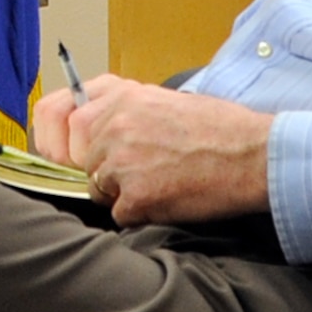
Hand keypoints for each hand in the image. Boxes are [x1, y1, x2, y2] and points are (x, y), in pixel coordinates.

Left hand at [37, 74, 272, 225]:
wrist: (253, 154)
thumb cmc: (218, 127)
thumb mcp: (162, 99)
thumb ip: (123, 109)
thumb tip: (92, 127)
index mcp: (119, 96)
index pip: (58, 115)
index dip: (60, 138)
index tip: (65, 150)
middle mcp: (113, 124)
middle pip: (79, 158)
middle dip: (100, 169)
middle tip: (137, 172)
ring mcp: (121, 161)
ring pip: (98, 188)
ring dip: (123, 193)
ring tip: (162, 181)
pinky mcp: (136, 196)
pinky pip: (120, 215)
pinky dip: (141, 214)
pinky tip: (169, 198)